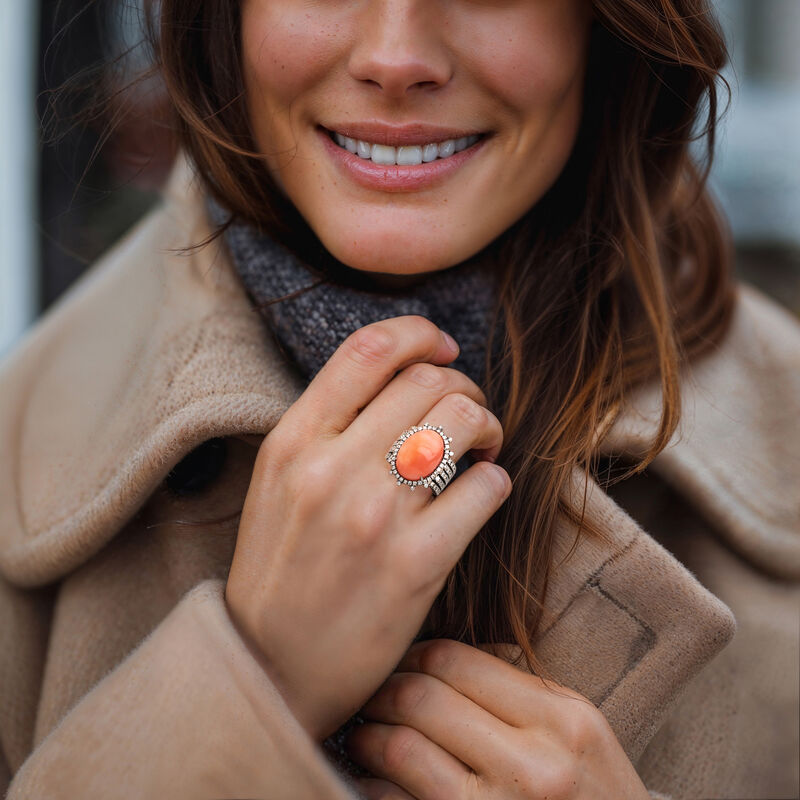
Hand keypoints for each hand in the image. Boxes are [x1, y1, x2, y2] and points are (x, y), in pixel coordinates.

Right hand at [224, 316, 511, 740]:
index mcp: (292, 443)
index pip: (367, 350)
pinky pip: (485, 488)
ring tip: (482, 448)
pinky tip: (480, 494)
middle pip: (428, 380)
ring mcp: (375, 516)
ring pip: (463, 421)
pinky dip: (495, 480)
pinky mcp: (416, 564)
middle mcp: (331, 470)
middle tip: (469, 412)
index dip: (419, 333)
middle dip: (464, 385)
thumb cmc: (280, 570)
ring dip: (488, 425)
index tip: (443, 348)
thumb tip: (402, 380)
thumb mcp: (277, 484)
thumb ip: (326, 429)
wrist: (271, 667)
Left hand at [345, 638, 651, 799]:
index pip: (455, 660)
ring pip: (402, 748)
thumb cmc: (595, 799)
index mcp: (563, 721)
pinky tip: (372, 780)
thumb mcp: (581, 735)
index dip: (413, 655)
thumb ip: (523, 689)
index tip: (400, 663)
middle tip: (370, 695)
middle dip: (382, 690)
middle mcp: (536, 766)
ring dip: (368, 737)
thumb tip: (446, 655)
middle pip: (422, 697)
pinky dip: (373, 786)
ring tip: (363, 734)